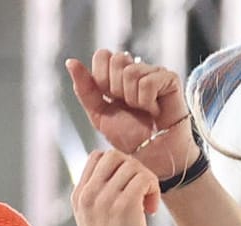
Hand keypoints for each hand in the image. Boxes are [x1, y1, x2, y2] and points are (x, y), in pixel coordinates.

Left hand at [65, 50, 199, 183]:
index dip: (102, 79)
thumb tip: (70, 61)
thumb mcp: (99, 113)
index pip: (102, 55)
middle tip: (129, 106)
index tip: (112, 100)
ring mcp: (154, 72)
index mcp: (117, 74)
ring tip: (143, 111)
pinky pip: (148, 82)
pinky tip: (155, 110)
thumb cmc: (129, 136)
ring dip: (133, 100)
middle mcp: (136, 68)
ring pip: (131, 72)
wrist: (152, 154)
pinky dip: (147, 102)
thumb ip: (84, 88)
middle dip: (117, 90)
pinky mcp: (169, 79)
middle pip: (117, 59)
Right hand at [72, 149, 157, 225]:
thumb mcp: (94, 221)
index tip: (127, 190)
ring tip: (146, 205)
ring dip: (147, 181)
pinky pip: (145, 178)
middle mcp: (88, 194)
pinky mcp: (124, 207)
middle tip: (140, 194)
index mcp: (79, 196)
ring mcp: (105, 199)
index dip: (119, 167)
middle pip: (114, 155)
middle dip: (134, 169)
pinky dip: (153, 189)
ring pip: (133, 165)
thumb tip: (123, 174)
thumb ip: (99, 197)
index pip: (97, 157)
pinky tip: (150, 210)